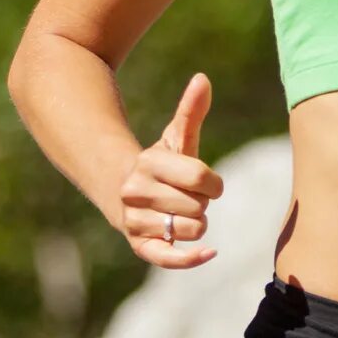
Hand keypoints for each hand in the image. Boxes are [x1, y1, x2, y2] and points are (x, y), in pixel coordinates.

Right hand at [118, 72, 221, 269]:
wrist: (124, 191)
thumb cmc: (161, 164)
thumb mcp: (176, 138)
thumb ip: (191, 111)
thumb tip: (203, 79)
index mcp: (148, 163)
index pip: (202, 179)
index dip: (213, 183)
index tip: (205, 183)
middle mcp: (136, 192)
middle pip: (199, 206)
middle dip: (201, 203)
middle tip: (184, 198)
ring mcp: (134, 220)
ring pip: (192, 229)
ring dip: (195, 225)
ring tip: (178, 214)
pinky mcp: (139, 245)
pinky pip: (168, 258)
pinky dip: (190, 258)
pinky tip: (210, 252)